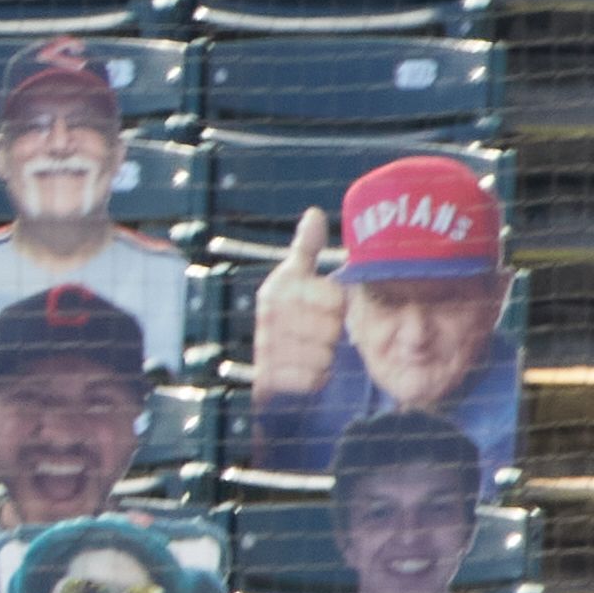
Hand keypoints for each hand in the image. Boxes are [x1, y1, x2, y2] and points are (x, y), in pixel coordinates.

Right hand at [252, 207, 344, 400]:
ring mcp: (265, 348)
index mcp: (277, 289)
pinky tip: (304, 371)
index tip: (327, 309)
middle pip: (331, 329)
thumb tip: (313, 213)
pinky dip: (314, 379)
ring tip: (310, 353)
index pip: (335, 299)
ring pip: (324, 355)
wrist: (255, 370)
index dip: (338, 307)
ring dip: (323, 358)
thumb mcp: (293, 280)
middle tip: (318, 335)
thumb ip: (306, 249)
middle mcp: (267, 317)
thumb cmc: (287, 319)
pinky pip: (312, 379)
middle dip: (331, 336)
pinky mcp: (266, 379)